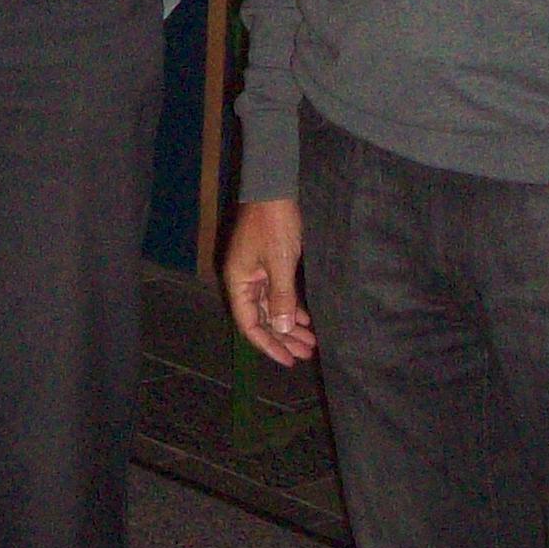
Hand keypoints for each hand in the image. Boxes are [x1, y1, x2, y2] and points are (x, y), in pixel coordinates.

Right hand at [224, 197, 315, 366]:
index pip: (249, 324)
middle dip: (282, 337)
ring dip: (288, 324)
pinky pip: (277, 293)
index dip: (268, 345)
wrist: (274, 187)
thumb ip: (281, 297)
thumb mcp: (280, 262)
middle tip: (306, 353)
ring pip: (271, 307)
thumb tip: (281, 330)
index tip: (288, 360)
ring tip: (310, 341)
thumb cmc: (274, 224)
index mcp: (239, 282)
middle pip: (261, 318)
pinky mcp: (267, 263)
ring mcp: (255, 272)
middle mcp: (243, 280)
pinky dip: (290, 307)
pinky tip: (304, 318)